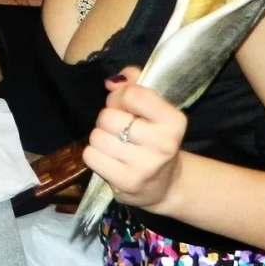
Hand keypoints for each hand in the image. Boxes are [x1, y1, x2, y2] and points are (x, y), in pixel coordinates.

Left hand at [82, 66, 186, 213]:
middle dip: (107, 118)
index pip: (132, 94)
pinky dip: (94, 155)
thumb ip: (134, 84)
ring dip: (100, 137)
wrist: (163, 185)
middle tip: (118, 128)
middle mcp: (164, 144)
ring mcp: (145, 166)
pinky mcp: (126, 183)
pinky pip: (90, 156)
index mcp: (174, 120)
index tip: (124, 105)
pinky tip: (108, 159)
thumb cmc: (153, 137)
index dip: (119, 96)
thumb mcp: (153, 108)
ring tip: (114, 144)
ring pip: (97, 136)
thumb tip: (112, 81)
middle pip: (108, 116)